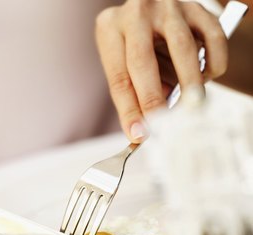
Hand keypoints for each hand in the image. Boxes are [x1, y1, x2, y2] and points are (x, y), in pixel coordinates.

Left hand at [96, 0, 227, 142]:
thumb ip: (135, 91)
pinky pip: (213, 39)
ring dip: (189, 84)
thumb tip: (147, 126)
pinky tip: (205, 79)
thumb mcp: (125, 62)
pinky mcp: (197, 7)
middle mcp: (136, 13)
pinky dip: (213, 65)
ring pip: (183, 48)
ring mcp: (168, 7)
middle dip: (153, 100)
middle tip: (164, 126)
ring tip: (192, 107)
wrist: (157, 7)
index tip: (139, 134)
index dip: (129, 111)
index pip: (118, 78)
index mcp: (110, 28)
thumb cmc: (137, 43)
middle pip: (142, 62)